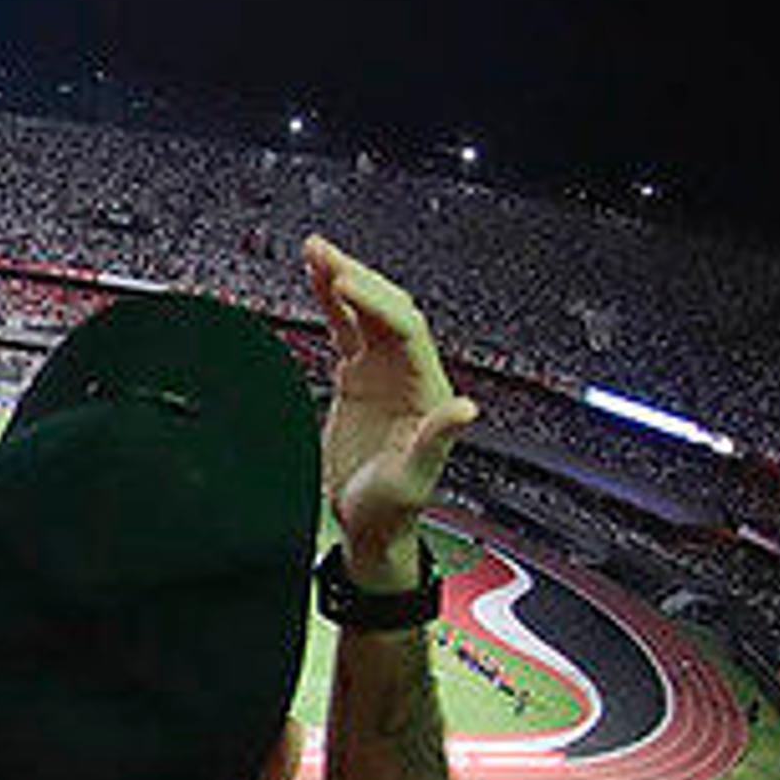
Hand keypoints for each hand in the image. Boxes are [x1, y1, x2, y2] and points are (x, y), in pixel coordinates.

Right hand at [305, 236, 479, 576]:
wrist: (369, 527)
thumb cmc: (393, 509)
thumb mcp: (414, 479)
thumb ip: (438, 440)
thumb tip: (465, 407)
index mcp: (425, 390)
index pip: (402, 328)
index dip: (373, 302)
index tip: (341, 284)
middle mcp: (407, 374)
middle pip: (385, 308)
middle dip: (356, 277)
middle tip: (322, 253)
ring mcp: (382, 374)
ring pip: (365, 312)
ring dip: (342, 280)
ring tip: (314, 252)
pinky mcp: (358, 380)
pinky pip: (345, 330)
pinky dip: (330, 304)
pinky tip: (317, 283)